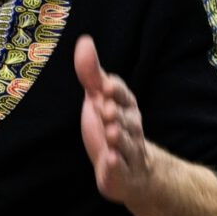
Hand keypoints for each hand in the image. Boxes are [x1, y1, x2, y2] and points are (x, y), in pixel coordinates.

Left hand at [75, 36, 153, 204]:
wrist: (131, 173)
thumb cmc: (111, 128)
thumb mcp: (98, 99)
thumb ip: (91, 73)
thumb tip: (84, 40)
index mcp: (126, 108)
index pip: (124, 96)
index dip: (116, 92)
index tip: (106, 86)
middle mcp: (131, 129)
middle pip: (127, 120)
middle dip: (118, 115)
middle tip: (107, 110)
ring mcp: (128, 154)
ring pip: (127, 145)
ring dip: (120, 138)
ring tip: (112, 133)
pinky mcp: (121, 175)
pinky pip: (121, 170)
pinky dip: (117, 166)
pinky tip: (111, 161)